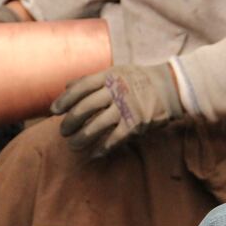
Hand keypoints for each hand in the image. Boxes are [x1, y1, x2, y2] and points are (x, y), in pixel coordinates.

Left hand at [51, 63, 183, 157]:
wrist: (171, 87)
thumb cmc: (139, 80)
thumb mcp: (116, 71)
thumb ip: (92, 79)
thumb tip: (67, 86)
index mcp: (109, 76)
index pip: (81, 87)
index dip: (65, 99)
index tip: (54, 111)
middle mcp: (116, 91)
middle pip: (85, 108)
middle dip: (70, 122)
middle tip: (63, 131)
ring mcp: (126, 108)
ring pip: (96, 125)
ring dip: (81, 138)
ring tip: (73, 145)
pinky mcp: (136, 124)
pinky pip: (114, 139)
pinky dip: (102, 147)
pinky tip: (94, 153)